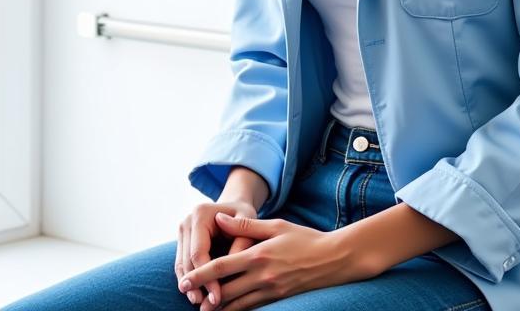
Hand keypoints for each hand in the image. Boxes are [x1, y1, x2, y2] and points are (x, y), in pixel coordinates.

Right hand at [175, 200, 257, 307]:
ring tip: (199, 303)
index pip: (199, 252)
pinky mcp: (183, 239)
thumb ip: (242, 242)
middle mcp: (187, 221)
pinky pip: (182, 262)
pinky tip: (196, 293)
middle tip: (208, 306)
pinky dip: (189, 278)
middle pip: (187, 260)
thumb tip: (234, 266)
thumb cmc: (244, 214)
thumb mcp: (248, 223)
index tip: (218, 297)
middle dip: (197, 284)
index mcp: (200, 214)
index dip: (207, 277)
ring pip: (181, 263)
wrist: (233, 205)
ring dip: (190, 284)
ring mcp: (182, 230)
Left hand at [179, 214, 375, 309]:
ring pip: (240, 304)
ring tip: (203, 309)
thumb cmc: (304, 238)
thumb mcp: (274, 226)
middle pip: (227, 290)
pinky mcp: (281, 299)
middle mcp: (263, 276)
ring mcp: (272, 291)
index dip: (201, 274)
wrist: (335, 259)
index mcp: (258, 255)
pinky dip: (240, 310)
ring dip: (220, 308)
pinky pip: (255, 308)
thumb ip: (244, 226)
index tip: (185, 279)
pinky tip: (229, 310)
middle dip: (206, 296)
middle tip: (188, 298)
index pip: (222, 267)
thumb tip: (218, 219)